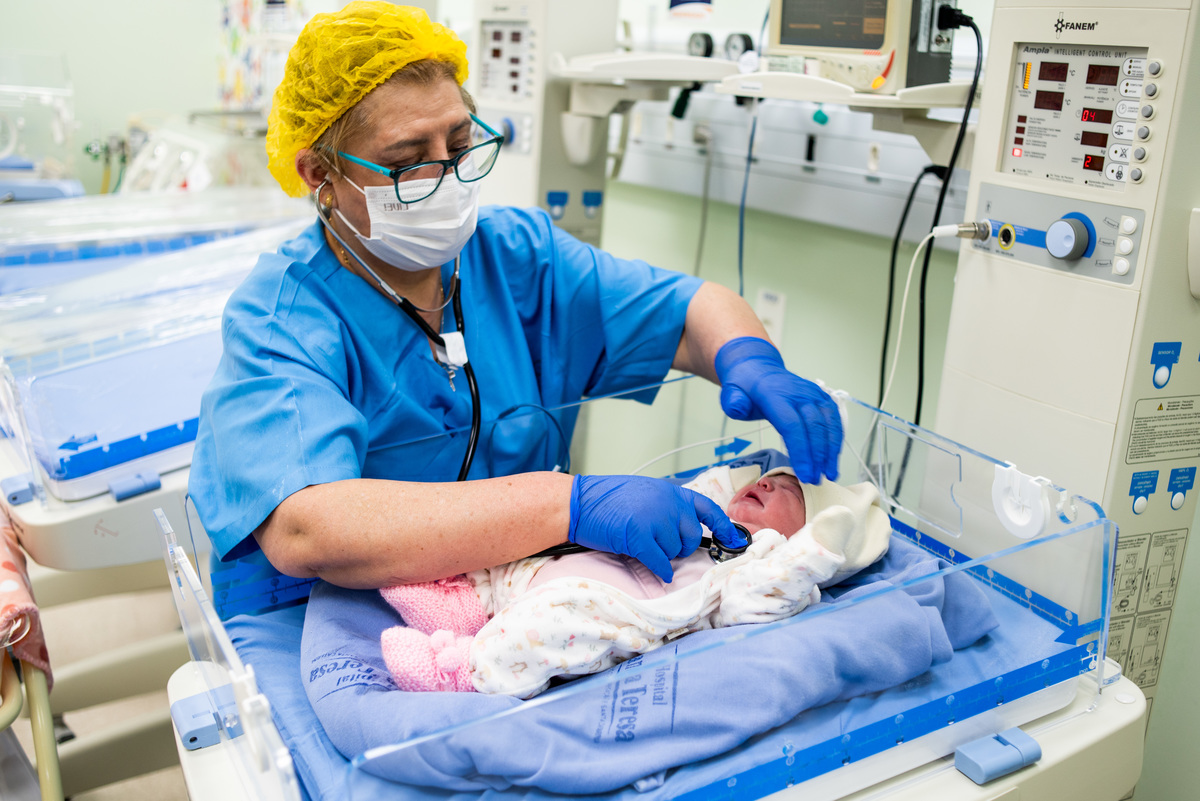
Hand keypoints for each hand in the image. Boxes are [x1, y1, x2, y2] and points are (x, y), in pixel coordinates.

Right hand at [568, 475, 745, 581]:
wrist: (577, 502)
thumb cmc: (606, 499)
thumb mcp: (644, 493)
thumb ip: (667, 506)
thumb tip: (683, 529)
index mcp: (671, 491)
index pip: (707, 508)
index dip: (724, 526)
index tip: (735, 540)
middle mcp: (668, 503)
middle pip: (692, 536)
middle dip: (681, 547)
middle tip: (661, 545)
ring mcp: (654, 519)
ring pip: (675, 551)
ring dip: (664, 555)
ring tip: (643, 545)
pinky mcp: (639, 536)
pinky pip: (660, 562)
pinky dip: (660, 570)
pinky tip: (656, 570)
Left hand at [714, 337, 842, 482]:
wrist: (760, 370)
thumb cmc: (746, 388)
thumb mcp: (731, 392)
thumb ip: (733, 401)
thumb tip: (738, 407)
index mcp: (775, 394)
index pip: (792, 425)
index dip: (801, 451)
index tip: (805, 474)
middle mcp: (799, 393)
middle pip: (814, 427)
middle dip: (818, 456)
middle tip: (816, 480)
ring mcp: (813, 394)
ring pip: (829, 424)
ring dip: (831, 451)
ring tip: (829, 474)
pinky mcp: (822, 398)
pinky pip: (834, 420)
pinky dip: (836, 440)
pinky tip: (833, 458)